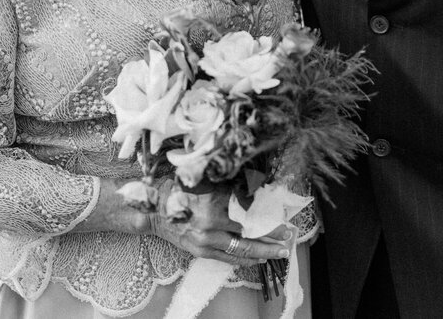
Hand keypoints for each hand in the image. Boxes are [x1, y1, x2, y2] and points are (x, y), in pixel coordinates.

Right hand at [148, 180, 291, 265]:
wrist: (154, 209)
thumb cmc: (180, 190)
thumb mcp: (207, 182)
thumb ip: (231, 188)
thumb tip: (258, 191)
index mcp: (213, 203)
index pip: (249, 214)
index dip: (268, 219)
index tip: (284, 222)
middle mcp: (210, 224)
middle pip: (248, 234)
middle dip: (271, 239)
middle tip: (288, 240)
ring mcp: (205, 241)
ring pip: (240, 250)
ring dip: (262, 252)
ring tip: (278, 252)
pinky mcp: (201, 252)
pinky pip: (227, 258)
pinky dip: (244, 259)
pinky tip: (257, 259)